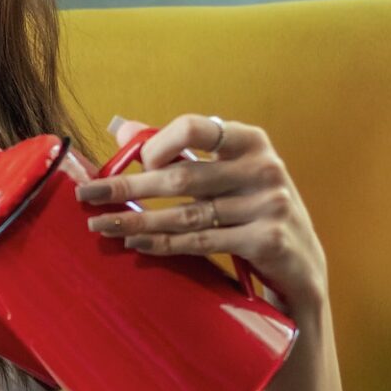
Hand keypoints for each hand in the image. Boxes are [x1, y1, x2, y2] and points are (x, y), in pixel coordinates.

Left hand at [74, 113, 328, 321]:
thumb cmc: (251, 209)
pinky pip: (202, 243)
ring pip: (187, 215)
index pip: (196, 126)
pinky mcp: (267, 241)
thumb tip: (120, 129)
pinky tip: (137, 244)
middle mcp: (263, 168)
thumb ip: (179, 150)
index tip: (138, 162)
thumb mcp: (226, 173)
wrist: (301, 263)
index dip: (159, 143)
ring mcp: (269, 205)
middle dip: (128, 187)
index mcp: (251, 141)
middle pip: (182, 177)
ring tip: (102, 225)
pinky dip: (165, 244)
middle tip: (89, 195)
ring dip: (138, 221)